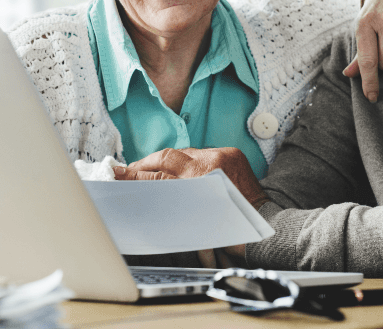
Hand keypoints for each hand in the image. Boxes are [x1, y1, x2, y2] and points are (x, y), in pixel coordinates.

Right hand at [113, 147, 270, 210]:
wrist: (265, 223)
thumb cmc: (230, 230)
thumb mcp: (195, 222)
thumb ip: (172, 204)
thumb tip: (148, 195)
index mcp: (198, 185)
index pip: (158, 177)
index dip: (135, 175)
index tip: (118, 173)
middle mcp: (209, 166)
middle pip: (166, 158)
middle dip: (144, 163)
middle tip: (127, 169)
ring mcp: (221, 156)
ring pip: (183, 152)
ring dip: (167, 160)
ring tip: (151, 168)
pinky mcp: (230, 152)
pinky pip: (201, 152)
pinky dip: (189, 159)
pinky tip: (180, 167)